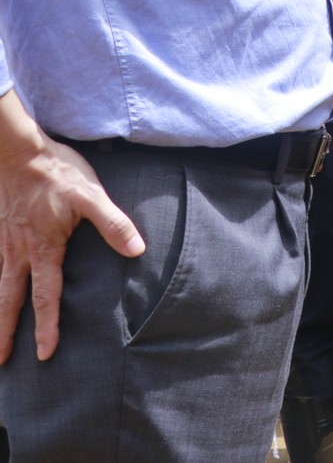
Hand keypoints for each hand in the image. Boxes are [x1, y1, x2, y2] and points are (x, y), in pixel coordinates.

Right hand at [0, 141, 144, 362]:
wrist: (17, 151)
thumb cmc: (57, 173)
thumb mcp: (92, 196)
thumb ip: (114, 224)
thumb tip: (137, 250)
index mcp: (44, 249)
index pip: (46, 296)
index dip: (47, 326)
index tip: (44, 354)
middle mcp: (17, 252)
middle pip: (9, 301)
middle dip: (5, 333)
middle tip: (1, 361)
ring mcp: (2, 243)